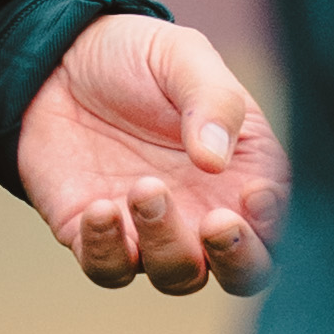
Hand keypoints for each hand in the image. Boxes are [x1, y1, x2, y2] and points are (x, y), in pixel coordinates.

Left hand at [17, 12, 290, 294]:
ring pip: (178, 275)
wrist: (57, 60)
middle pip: (242, 272)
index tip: (255, 196)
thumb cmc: (136, 58)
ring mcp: (152, 230)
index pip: (277, 222)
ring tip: (146, 188)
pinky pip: (110, 269)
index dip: (274, 225)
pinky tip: (100, 207)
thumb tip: (215, 160)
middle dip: (236, 260)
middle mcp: (204, 211)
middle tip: (216, 222)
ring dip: (167, 243)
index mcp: (243, 172)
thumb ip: (212, 101)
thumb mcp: (182, 58)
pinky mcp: (97, 236)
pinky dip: (108, 250)